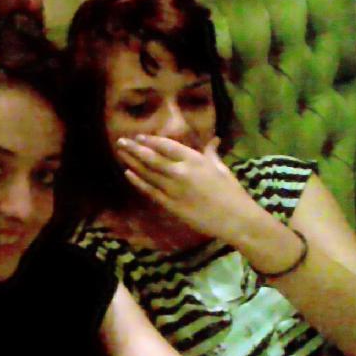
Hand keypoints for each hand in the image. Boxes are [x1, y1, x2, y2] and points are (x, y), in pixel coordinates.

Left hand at [116, 135, 261, 243]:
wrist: (235, 219)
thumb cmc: (231, 192)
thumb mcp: (221, 168)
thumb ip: (211, 153)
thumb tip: (213, 140)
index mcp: (194, 160)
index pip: (166, 146)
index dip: (151, 140)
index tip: (139, 136)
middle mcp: (180, 172)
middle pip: (152, 157)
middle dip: (135, 148)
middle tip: (121, 141)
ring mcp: (173, 189)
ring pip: (148, 173)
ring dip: (132, 162)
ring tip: (120, 153)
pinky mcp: (170, 205)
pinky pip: (150, 191)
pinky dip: (138, 181)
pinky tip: (128, 173)